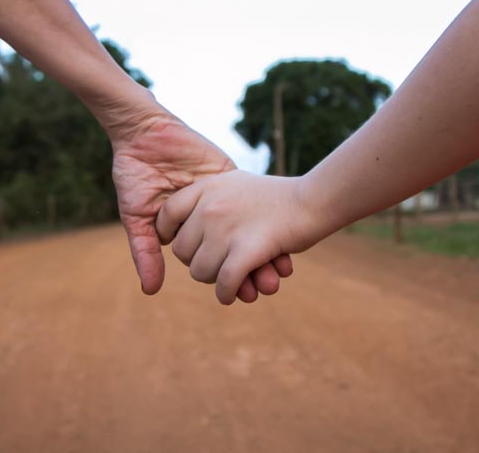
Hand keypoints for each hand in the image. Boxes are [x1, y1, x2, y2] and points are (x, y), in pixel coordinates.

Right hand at [111, 111, 291, 299]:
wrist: (143, 133)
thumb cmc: (134, 176)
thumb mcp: (138, 218)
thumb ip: (146, 252)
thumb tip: (151, 290)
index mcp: (189, 229)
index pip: (214, 259)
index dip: (228, 277)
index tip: (242, 295)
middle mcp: (209, 216)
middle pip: (236, 248)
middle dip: (250, 269)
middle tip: (263, 288)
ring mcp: (222, 196)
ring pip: (248, 229)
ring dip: (263, 251)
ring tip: (274, 273)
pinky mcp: (228, 176)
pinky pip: (251, 200)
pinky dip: (266, 222)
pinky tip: (280, 240)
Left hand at [156, 170, 319, 303]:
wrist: (311, 200)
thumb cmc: (278, 197)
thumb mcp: (237, 185)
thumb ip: (212, 201)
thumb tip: (191, 229)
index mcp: (207, 188)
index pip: (167, 215)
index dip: (168, 234)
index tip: (184, 245)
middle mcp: (210, 207)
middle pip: (182, 251)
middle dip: (198, 262)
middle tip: (217, 265)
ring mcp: (226, 228)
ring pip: (200, 271)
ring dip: (214, 281)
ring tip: (231, 278)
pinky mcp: (246, 250)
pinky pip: (224, 284)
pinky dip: (227, 294)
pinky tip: (235, 294)